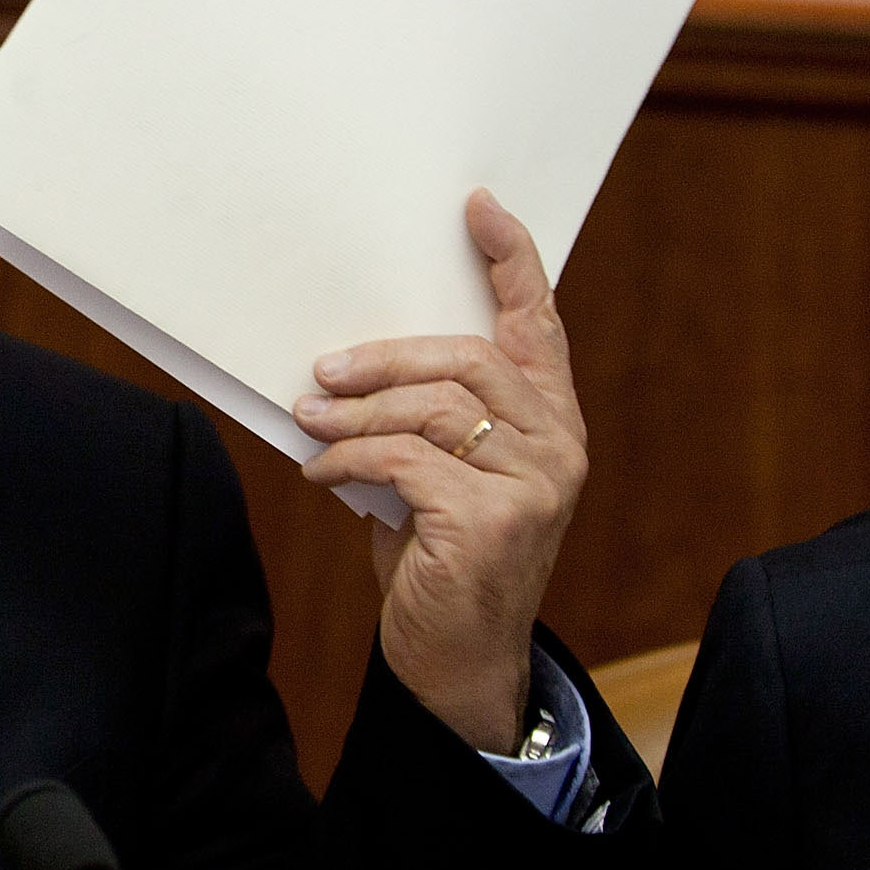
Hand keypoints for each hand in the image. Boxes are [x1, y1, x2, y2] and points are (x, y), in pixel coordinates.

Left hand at [292, 189, 586, 751]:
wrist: (458, 663)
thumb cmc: (441, 561)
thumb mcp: (440, 479)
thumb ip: (428, 423)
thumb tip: (348, 366)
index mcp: (552, 421)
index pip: (538, 323)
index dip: (511, 260)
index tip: (475, 207)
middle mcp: (559, 445)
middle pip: (467, 359)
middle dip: (385, 357)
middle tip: (324, 370)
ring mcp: (534, 484)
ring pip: (433, 408)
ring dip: (356, 411)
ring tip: (310, 421)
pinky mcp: (492, 523)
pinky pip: (406, 462)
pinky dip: (350, 459)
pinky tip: (322, 472)